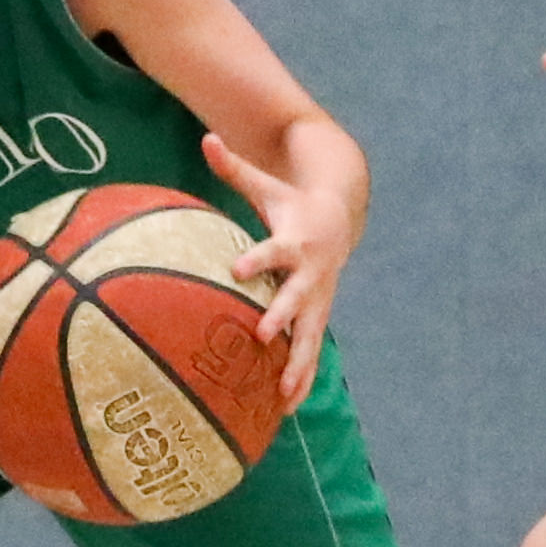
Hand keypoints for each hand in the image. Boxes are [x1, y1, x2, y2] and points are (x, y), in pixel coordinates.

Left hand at [201, 133, 353, 407]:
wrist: (339, 219)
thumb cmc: (291, 205)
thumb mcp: (265, 185)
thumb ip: (234, 168)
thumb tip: (206, 136)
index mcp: (293, 242)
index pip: (273, 251)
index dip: (256, 259)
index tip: (236, 269)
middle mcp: (308, 276)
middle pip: (296, 300)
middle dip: (281, 319)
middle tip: (262, 337)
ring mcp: (318, 301)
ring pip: (310, 337)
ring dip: (298, 366)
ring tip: (283, 396)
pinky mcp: (318, 317)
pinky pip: (311, 353)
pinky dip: (303, 380)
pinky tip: (288, 410)